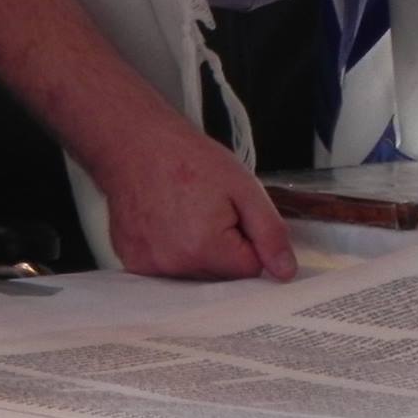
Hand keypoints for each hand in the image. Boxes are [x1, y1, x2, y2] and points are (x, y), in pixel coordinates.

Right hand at [97, 119, 295, 280]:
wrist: (133, 140)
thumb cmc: (183, 156)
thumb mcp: (242, 186)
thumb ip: (270, 232)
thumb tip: (285, 271)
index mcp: (204, 248)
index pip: (249, 269)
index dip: (247, 240)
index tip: (232, 216)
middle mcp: (173, 264)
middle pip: (220, 277)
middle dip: (222, 249)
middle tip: (206, 210)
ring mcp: (148, 264)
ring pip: (194, 275)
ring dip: (196, 252)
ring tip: (183, 213)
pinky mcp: (132, 261)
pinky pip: (167, 269)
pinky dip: (171, 251)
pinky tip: (165, 221)